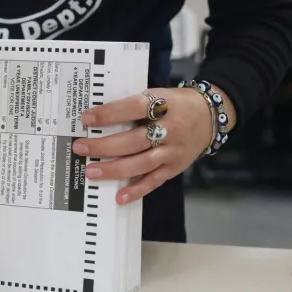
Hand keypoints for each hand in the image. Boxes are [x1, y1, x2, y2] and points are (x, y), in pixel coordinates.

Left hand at [73, 87, 234, 204]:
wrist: (210, 115)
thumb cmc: (177, 103)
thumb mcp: (158, 94)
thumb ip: (135, 105)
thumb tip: (100, 117)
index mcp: (164, 104)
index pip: (134, 108)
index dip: (110, 114)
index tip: (86, 118)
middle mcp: (169, 129)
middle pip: (133, 140)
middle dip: (104, 146)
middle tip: (80, 147)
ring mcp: (173, 151)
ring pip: (141, 163)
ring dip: (114, 169)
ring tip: (91, 171)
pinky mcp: (175, 168)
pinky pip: (154, 181)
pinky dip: (137, 190)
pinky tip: (119, 197)